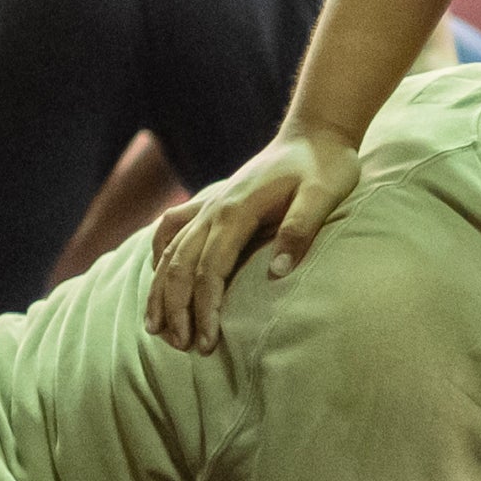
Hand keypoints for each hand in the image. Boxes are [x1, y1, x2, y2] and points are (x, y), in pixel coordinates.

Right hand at [146, 125, 363, 346]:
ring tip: (157, 329)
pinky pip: (172, 230)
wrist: (315, 133)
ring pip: (170, 252)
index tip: (207, 342)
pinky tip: (155, 277)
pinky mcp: (211, 203)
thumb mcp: (324, 195)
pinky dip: (159, 255)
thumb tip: (277, 273)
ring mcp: (209, 205)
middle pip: (180, 266)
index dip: (204, 308)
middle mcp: (213, 209)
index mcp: (236, 211)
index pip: (210, 269)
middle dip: (176, 309)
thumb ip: (300, 230)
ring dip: (160, 292)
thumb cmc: (325, 165)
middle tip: (181, 347)